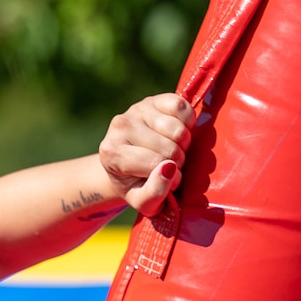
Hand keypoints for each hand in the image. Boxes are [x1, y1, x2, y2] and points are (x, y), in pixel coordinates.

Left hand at [98, 93, 197, 216]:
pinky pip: (183, 107)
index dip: (170, 177)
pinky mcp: (154, 99)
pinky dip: (189, 122)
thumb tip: (169, 169)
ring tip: (172, 151)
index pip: (157, 164)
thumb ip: (155, 193)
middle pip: (170, 148)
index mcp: (111, 153)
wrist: (128, 166)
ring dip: (184, 145)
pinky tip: (177, 134)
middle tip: (168, 166)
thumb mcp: (143, 202)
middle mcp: (119, 125)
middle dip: (177, 162)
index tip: (164, 181)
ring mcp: (136, 109)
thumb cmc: (137, 186)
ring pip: (178, 130)